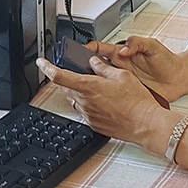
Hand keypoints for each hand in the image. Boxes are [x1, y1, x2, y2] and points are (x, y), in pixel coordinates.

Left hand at [36, 56, 177, 153]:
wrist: (145, 124)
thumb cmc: (138, 102)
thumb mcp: (122, 76)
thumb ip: (103, 68)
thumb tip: (94, 63)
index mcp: (90, 87)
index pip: (60, 76)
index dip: (47, 68)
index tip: (42, 63)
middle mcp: (85, 102)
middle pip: (65, 87)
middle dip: (67, 78)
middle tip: (77, 72)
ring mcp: (88, 115)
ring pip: (75, 99)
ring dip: (79, 91)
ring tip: (96, 87)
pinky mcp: (93, 124)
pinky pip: (84, 110)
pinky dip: (88, 103)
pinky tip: (103, 101)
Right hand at [87, 36, 187, 100]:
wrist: (180, 79)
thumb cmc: (168, 61)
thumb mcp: (153, 46)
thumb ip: (137, 43)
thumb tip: (124, 49)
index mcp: (123, 53)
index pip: (100, 49)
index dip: (88, 49)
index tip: (80, 51)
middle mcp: (120, 67)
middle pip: (95, 66)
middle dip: (83, 68)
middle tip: (75, 71)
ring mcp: (122, 81)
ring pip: (100, 82)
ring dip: (92, 84)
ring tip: (83, 85)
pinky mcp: (127, 93)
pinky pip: (111, 95)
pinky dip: (103, 97)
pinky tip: (99, 99)